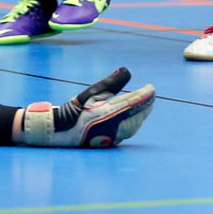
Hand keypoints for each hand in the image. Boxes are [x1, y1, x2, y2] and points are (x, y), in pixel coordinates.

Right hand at [19, 67, 155, 148]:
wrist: (61, 132)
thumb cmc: (74, 110)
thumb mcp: (90, 93)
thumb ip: (110, 83)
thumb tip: (127, 71)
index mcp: (108, 114)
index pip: (134, 103)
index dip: (145, 95)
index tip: (151, 87)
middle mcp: (113, 128)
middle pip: (137, 115)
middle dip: (145, 104)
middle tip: (150, 94)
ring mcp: (112, 137)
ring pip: (135, 125)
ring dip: (141, 114)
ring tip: (145, 104)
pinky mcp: (110, 142)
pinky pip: (129, 131)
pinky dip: (135, 122)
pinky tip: (134, 117)